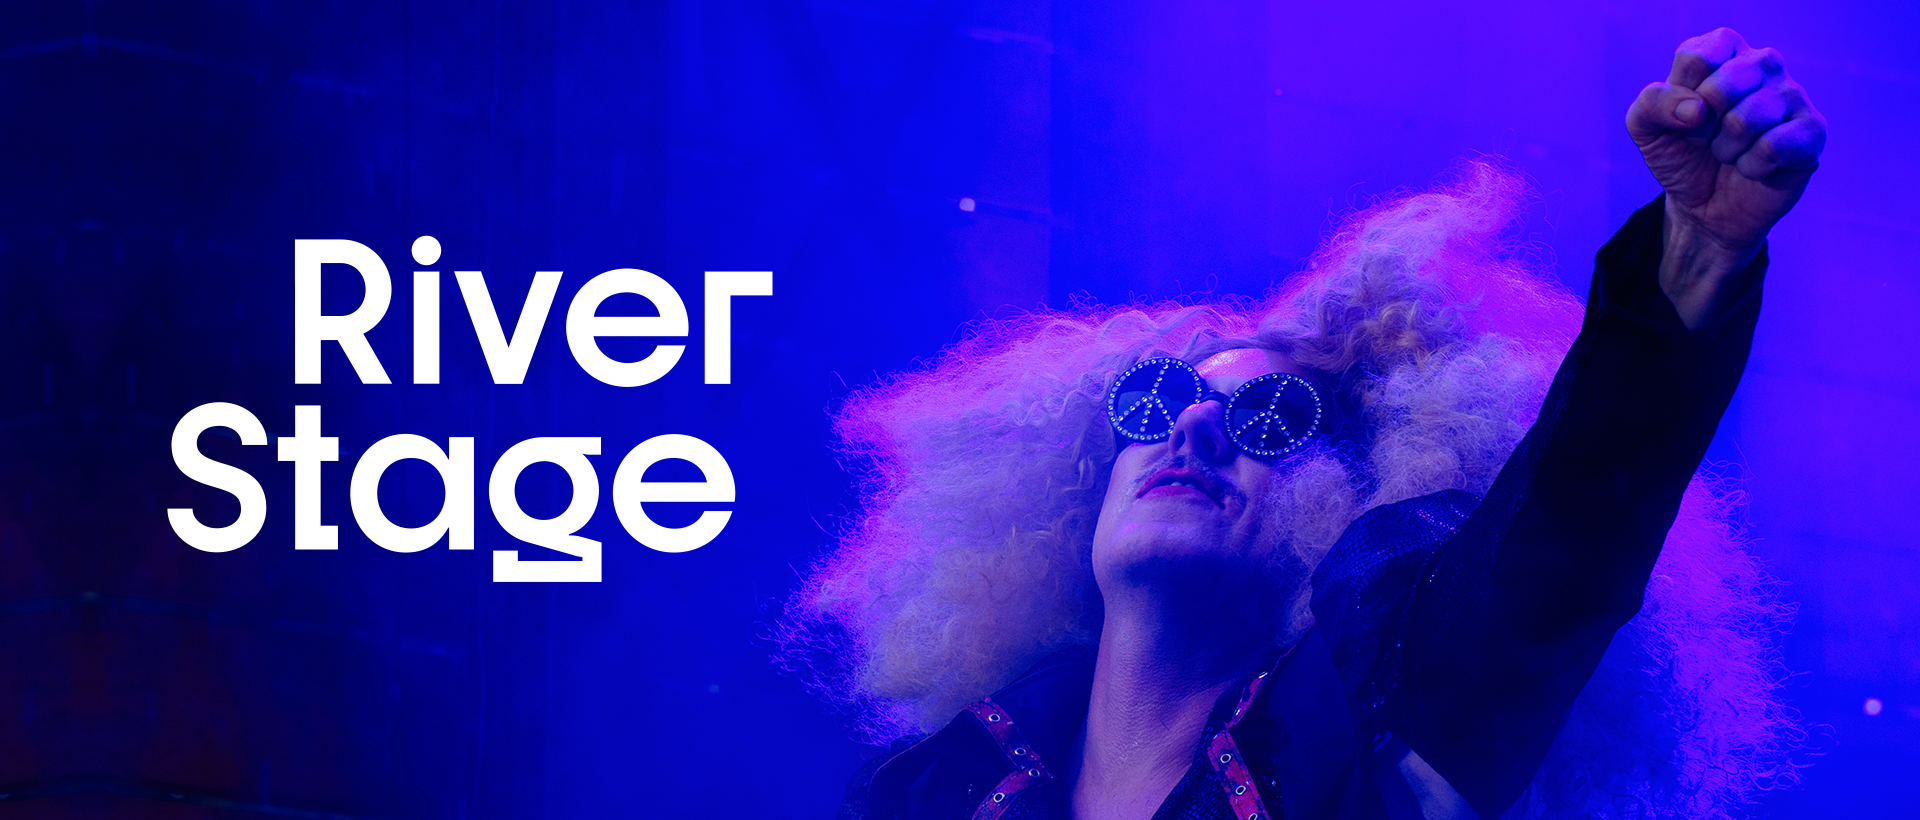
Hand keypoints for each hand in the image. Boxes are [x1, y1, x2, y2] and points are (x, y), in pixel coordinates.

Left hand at [1625, 28, 1826, 327]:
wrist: (1704, 208)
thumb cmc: (1681, 155)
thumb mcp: (1646, 129)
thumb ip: (1651, 103)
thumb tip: (1696, 109)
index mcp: (1724, 51)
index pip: (1696, 57)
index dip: (1679, 96)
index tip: (1684, 116)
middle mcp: (1763, 64)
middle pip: (1724, 84)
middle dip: (1701, 126)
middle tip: (1705, 138)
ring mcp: (1792, 95)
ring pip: (1747, 118)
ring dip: (1724, 149)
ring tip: (1728, 154)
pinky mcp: (1811, 131)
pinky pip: (1772, 147)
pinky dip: (1750, 166)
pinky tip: (1752, 167)